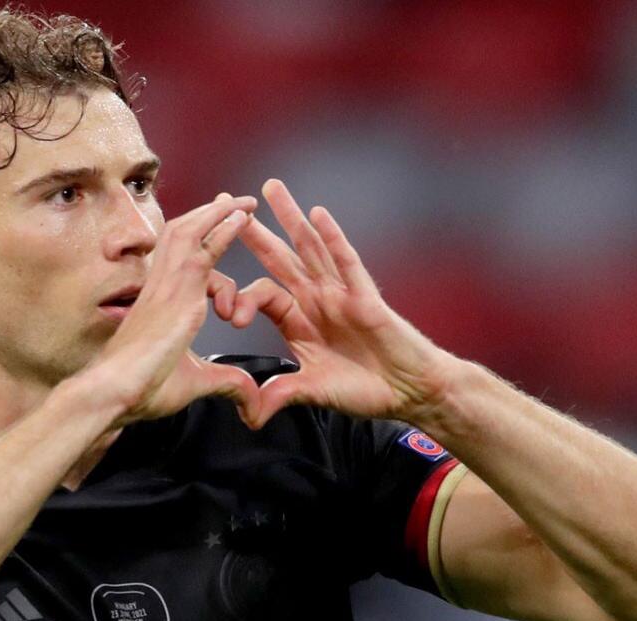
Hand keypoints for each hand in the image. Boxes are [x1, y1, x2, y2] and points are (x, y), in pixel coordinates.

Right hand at [87, 193, 261, 426]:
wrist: (115, 391)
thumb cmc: (143, 388)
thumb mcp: (196, 382)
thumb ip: (227, 383)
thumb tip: (251, 399)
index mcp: (159, 301)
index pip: (183, 261)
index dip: (204, 244)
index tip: (220, 233)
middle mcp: (161, 286)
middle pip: (181, 234)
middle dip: (207, 215)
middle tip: (232, 202)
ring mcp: (167, 285)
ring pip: (190, 232)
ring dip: (217, 213)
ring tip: (242, 202)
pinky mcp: (178, 291)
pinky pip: (203, 249)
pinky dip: (223, 229)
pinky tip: (242, 217)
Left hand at [234, 179, 460, 426]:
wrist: (409, 392)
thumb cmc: (366, 389)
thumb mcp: (313, 392)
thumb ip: (280, 396)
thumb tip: (249, 416)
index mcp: (299, 320)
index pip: (261, 293)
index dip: (240, 297)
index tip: (229, 315)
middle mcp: (316, 299)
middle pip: (280, 257)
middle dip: (254, 230)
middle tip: (227, 198)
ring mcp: (341, 293)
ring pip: (311, 248)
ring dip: (290, 217)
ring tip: (270, 188)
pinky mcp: (365, 296)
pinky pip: (346, 261)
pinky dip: (332, 237)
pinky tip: (318, 214)